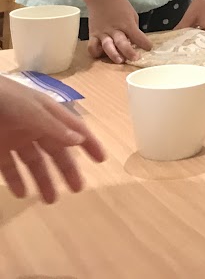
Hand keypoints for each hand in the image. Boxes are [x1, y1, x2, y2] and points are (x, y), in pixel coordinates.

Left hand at [0, 77, 105, 202]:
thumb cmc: (8, 98)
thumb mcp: (33, 111)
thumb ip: (54, 127)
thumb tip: (79, 140)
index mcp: (49, 114)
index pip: (74, 129)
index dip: (89, 143)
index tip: (101, 159)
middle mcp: (36, 127)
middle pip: (56, 150)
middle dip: (67, 169)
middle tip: (77, 188)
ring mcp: (16, 138)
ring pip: (34, 162)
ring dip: (43, 179)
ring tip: (50, 199)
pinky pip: (10, 167)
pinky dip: (16, 180)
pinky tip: (22, 193)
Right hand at [86, 0, 151, 63]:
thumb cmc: (119, 5)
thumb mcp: (132, 14)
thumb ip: (133, 29)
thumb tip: (134, 42)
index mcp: (127, 23)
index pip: (137, 36)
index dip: (144, 43)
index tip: (149, 48)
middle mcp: (115, 29)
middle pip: (122, 43)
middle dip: (129, 52)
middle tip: (135, 59)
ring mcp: (102, 33)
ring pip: (107, 46)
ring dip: (113, 55)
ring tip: (119, 60)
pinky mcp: (92, 35)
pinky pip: (92, 47)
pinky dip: (96, 52)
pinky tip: (101, 55)